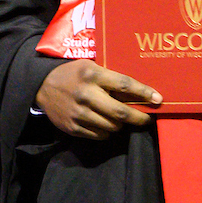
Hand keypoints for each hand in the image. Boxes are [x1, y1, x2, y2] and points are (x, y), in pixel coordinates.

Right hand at [35, 59, 161, 139]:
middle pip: (120, 112)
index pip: (124, 85)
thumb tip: (140, 93)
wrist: (42, 86)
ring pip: (112, 126)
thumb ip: (110, 78)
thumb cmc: (73, 74)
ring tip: (120, 118)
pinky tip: (105, 123)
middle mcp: (86, 94)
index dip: (144, 93)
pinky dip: (107, 131)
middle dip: (139, 117)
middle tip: (147, 118)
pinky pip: (100, 135)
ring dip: (121, 124)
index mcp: (92, 75)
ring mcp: (79, 113)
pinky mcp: (73, 128)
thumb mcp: (90, 67)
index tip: (159, 99)